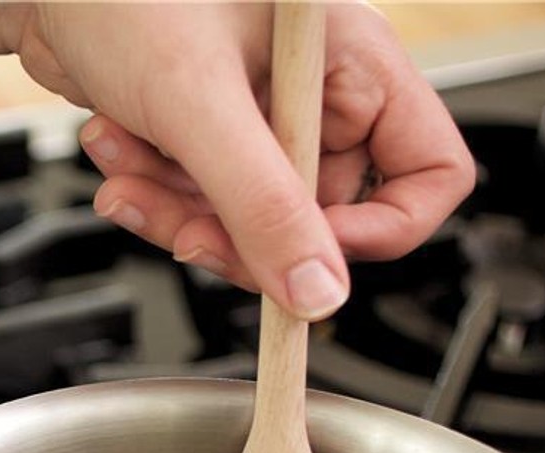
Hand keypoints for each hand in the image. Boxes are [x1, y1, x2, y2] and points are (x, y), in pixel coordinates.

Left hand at [0, 2, 474, 320]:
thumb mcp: (200, 104)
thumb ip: (261, 205)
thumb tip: (316, 293)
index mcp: (351, 67)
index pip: (429, 174)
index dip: (376, 234)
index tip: (308, 262)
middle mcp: (315, 96)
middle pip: (317, 219)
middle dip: (238, 233)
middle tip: (184, 229)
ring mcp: (258, 121)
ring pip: (245, 222)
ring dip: (175, 212)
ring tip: (126, 165)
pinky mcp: (203, 138)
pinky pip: (195, 203)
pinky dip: (150, 192)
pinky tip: (114, 150)